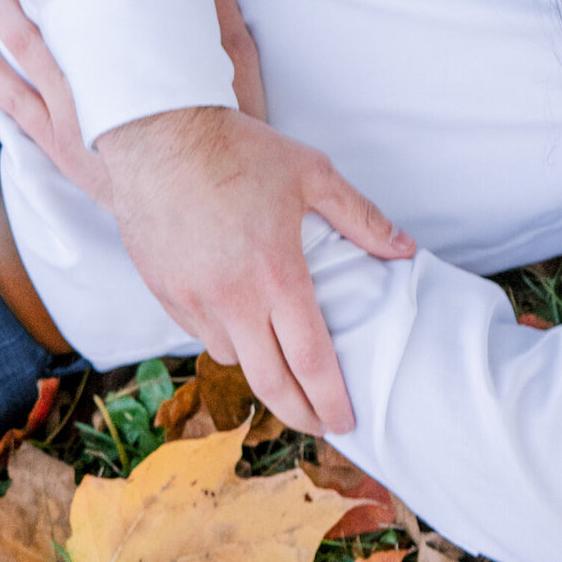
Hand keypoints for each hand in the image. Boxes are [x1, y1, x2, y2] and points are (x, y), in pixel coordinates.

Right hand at [0, 0, 415, 437]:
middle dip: (299, 413)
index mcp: (277, 275)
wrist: (157, 135)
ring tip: (284, 372)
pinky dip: (226, 340)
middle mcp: (233, 300)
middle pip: (270, 382)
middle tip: (321, 426)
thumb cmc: (239, 150)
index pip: (311, 359)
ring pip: (233, 359)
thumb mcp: (312, 174)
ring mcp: (194, 300)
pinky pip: (200, 335)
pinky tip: (241, 329)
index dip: (330, 397)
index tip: (347, 420)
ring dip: (261, 372)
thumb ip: (361, 218)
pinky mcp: (165, 293)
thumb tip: (404, 249)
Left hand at [0, 0, 271, 208]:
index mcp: (127, 58)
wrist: (205, 206)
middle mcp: (87, 87)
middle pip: (40, 14)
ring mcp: (66, 121)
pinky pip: (12, 105)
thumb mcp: (230, 58)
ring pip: (16, 54)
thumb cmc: (224, 134)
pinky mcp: (60, 147)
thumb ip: (215, 0)